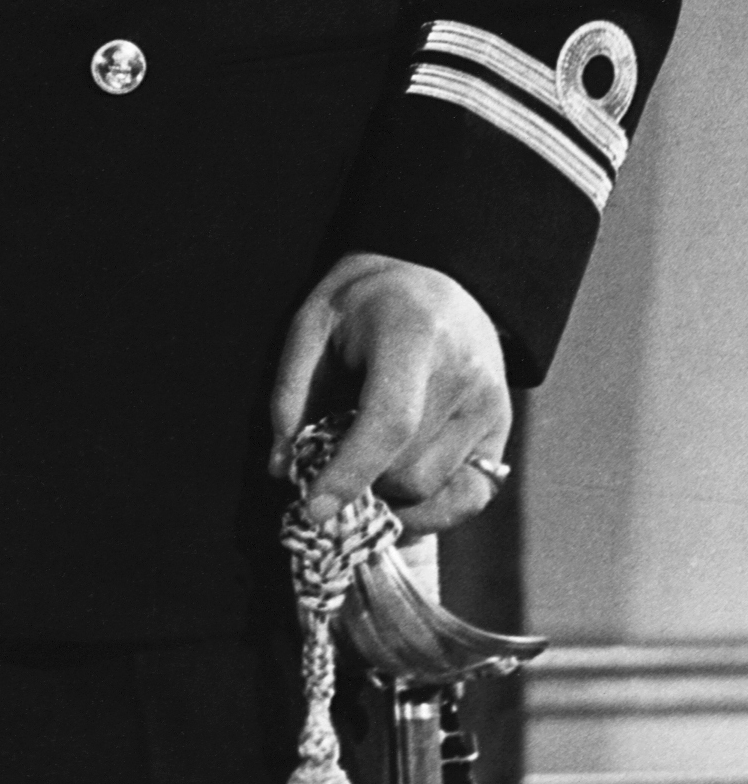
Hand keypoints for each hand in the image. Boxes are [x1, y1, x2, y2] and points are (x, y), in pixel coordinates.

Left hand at [269, 251, 512, 534]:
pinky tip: (400, 491)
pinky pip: (469, 496)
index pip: (390, 422)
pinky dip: (431, 508)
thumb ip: (291, 394)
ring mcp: (491, 405)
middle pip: (409, 469)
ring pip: (433, 489)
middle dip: (362, 483)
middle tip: (331, 467)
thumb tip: (282, 468)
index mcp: (414, 336)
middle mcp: (465, 375)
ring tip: (365, 463)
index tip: (314, 508)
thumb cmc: (363, 303)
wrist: (432, 275)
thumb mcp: (311, 325)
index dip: (351, 473)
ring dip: (390, 494)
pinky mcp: (502, 428)